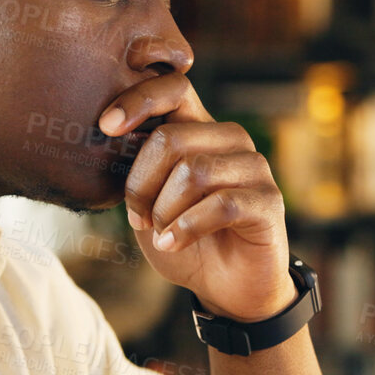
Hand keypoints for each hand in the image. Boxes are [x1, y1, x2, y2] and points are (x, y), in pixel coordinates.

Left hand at [99, 74, 294, 322]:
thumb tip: (109, 136)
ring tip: (161, 233)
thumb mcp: (147, 202)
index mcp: (199, 129)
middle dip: (140, 184)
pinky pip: (220, 204)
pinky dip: (186, 228)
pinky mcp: (269, 200)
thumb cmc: (183, 238)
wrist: (226, 288)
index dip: (137, 99)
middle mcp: (229, 139)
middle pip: (171, 138)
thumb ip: (134, 169)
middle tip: (137, 217)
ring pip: (193, 171)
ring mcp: (253, 167)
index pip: (174, 87)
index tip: (106, 127)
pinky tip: (173, 243)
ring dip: (164, 210)